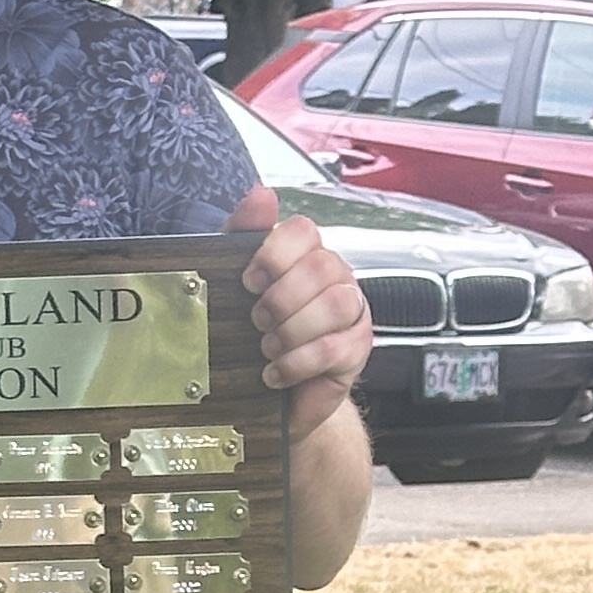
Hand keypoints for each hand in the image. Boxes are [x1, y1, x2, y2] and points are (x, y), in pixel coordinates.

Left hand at [228, 182, 370, 444]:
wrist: (272, 398)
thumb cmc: (255, 337)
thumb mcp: (235, 282)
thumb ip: (243, 234)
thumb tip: (261, 193)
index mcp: (307, 256)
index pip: (304, 231)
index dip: (274, 253)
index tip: (248, 280)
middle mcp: (336, 279)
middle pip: (323, 266)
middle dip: (282, 297)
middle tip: (257, 319)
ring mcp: (352, 314)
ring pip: (336, 304)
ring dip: (292, 329)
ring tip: (268, 346)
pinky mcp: (357, 351)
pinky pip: (334, 348)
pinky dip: (296, 362)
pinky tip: (275, 372)